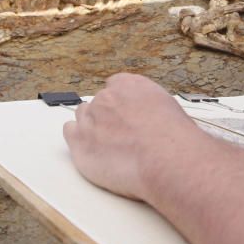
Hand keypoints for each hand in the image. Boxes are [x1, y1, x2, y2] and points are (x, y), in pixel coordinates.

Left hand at [63, 73, 199, 199]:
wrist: (166, 158)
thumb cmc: (174, 138)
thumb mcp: (168, 107)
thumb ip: (149, 106)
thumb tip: (150, 117)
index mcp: (128, 85)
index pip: (114, 86)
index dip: (119, 104)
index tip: (124, 116)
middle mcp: (106, 98)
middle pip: (97, 103)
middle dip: (105, 118)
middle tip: (120, 136)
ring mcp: (90, 119)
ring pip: (82, 118)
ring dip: (91, 128)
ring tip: (107, 145)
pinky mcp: (79, 142)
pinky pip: (69, 133)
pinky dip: (77, 140)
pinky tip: (91, 149)